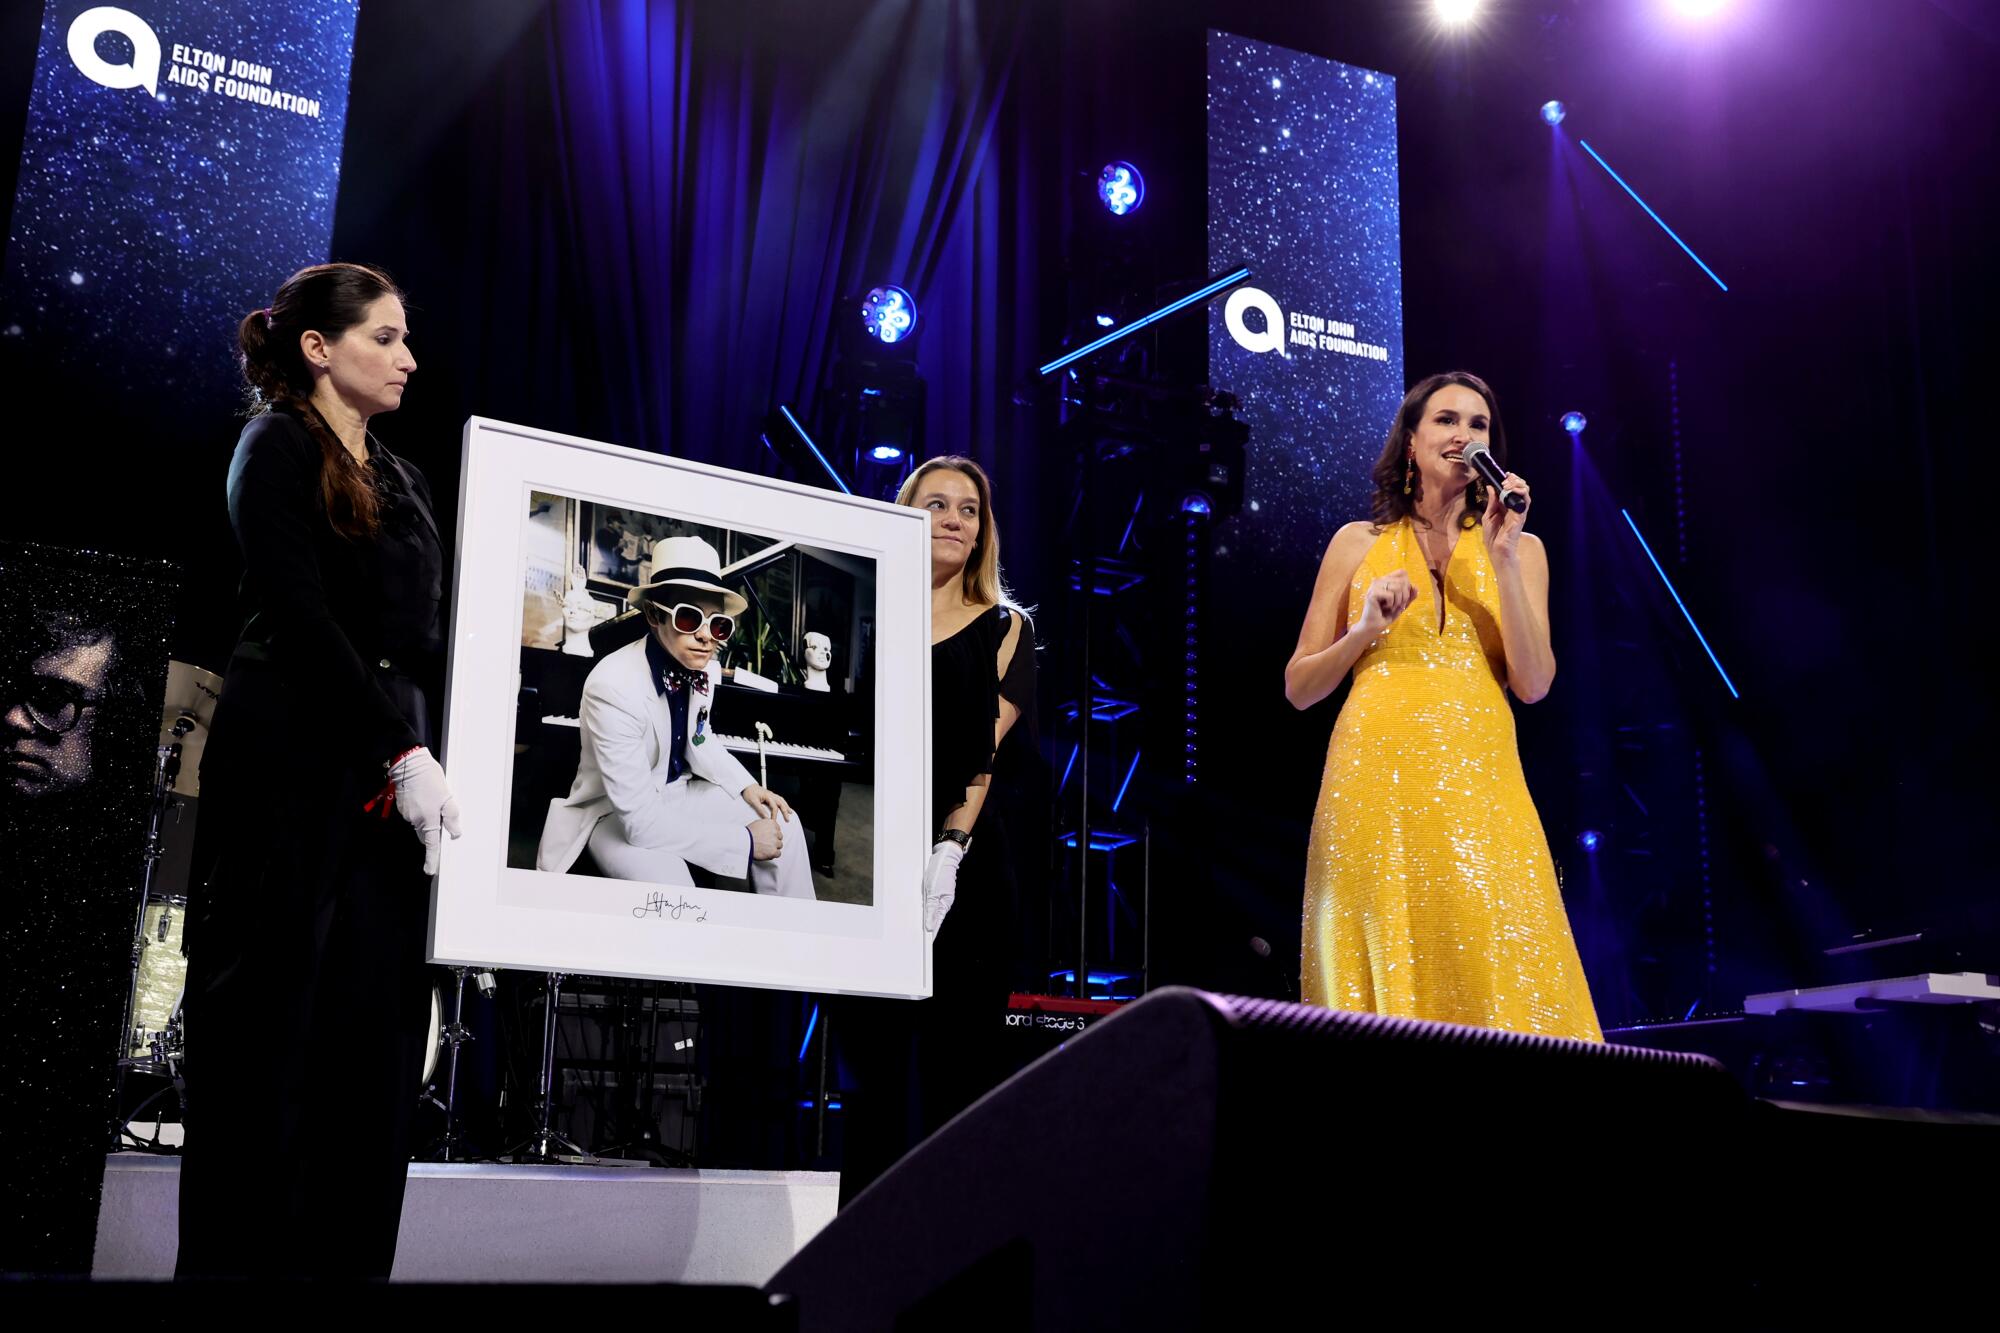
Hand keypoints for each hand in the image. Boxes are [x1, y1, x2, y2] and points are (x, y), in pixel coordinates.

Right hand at [386, 746, 462, 875]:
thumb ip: (452, 817)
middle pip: (425, 834)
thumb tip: (456, 833)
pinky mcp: (402, 806)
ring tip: (433, 800)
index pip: (431, 845)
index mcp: (428, 820)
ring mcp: (407, 814)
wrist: (409, 764)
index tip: (431, 871)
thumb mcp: (447, 797)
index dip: (432, 859)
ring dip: (427, 818)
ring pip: (419, 823)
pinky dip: (420, 810)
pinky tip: (424, 797)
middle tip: (441, 818)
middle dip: (432, 832)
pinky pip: (414, 814)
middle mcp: (415, 820)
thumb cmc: (429, 779)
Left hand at [741, 783, 792, 821]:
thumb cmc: (749, 792)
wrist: (747, 785)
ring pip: (781, 800)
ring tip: (790, 813)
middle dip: (785, 811)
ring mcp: (771, 794)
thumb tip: (766, 817)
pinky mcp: (770, 795)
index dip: (774, 815)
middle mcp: (771, 795)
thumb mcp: (753, 801)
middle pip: (781, 803)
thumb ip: (760, 809)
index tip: (773, 822)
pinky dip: (783, 803)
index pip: (774, 807)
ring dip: (786, 807)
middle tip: (787, 819)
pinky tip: (785, 806)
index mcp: (768, 796)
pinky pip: (779, 799)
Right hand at [749, 816, 783, 860]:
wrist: (743, 842)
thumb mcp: (757, 824)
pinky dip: (773, 854)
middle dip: (774, 840)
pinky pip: (778, 854)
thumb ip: (766, 826)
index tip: (767, 837)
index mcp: (771, 823)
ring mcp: (775, 842)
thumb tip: (770, 829)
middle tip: (766, 843)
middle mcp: (775, 832)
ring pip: (779, 845)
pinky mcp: (773, 851)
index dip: (773, 834)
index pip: (778, 829)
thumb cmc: (747, 834)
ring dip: (774, 847)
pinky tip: (766, 853)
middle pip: (779, 837)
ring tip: (765, 848)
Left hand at [922, 840, 963, 933]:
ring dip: (926, 918)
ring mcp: (940, 897)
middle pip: (934, 918)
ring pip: (931, 911)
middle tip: (919, 937)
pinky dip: (926, 909)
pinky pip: (930, 903)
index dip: (931, 933)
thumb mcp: (933, 892)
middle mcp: (943, 902)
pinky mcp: (937, 892)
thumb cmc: (940, 872)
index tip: (926, 942)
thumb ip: (931, 910)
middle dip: (927, 927)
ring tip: (919, 926)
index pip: (937, 923)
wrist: (944, 857)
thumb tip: (930, 926)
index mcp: (944, 904)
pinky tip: (922, 911)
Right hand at [1354, 569, 1415, 637]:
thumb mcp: (1402, 604)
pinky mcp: (1372, 594)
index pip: (1402, 573)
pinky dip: (1391, 604)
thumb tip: (1416, 587)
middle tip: (1397, 605)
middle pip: (1402, 581)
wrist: (1374, 627)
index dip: (1407, 585)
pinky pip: (1391, 595)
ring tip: (1391, 607)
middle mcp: (1379, 580)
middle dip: (1404, 596)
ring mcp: (1375, 586)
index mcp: (1386, 580)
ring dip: (1398, 601)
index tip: (1402, 597)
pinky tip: (1385, 608)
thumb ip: (1409, 596)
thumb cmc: (1386, 615)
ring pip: (1398, 588)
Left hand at [1483, 471, 1530, 562]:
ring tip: (1507, 485)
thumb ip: (1491, 502)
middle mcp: (1514, 507)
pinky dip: (1519, 493)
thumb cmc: (1492, 536)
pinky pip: (1525, 502)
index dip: (1511, 480)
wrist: (1496, 550)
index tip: (1505, 474)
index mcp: (1506, 506)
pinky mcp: (1521, 516)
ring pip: (1525, 492)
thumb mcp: (1488, 515)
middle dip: (1514, 480)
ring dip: (1517, 485)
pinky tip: (1511, 491)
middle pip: (1521, 488)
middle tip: (1505, 480)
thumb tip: (1490, 487)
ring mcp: (1519, 511)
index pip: (1512, 489)